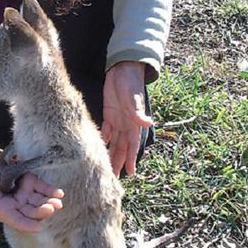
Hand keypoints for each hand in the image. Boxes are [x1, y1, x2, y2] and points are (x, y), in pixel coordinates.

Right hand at [0, 151, 63, 232]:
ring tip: (58, 202)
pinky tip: (59, 193)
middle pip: (31, 212)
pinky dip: (50, 190)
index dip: (28, 224)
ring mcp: (25, 194)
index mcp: (4, 210)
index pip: (17, 221)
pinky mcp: (30, 182)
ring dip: (49, 202)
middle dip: (42, 211)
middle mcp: (17, 205)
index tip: (39, 227)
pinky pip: (42, 188)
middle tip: (52, 208)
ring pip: (39, 201)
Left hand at [102, 61, 152, 176]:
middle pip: (122, 147)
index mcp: (134, 122)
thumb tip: (149, 123)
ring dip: (111, 154)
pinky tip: (99, 149)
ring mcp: (117, 120)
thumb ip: (137, 111)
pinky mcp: (109, 114)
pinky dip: (104, 140)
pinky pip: (106, 131)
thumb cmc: (130, 81)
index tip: (130, 172)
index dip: (131, 158)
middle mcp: (126, 124)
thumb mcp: (133, 96)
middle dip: (119, 162)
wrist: (123, 69)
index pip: (132, 144)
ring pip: (114, 142)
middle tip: (113, 178)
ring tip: (106, 168)